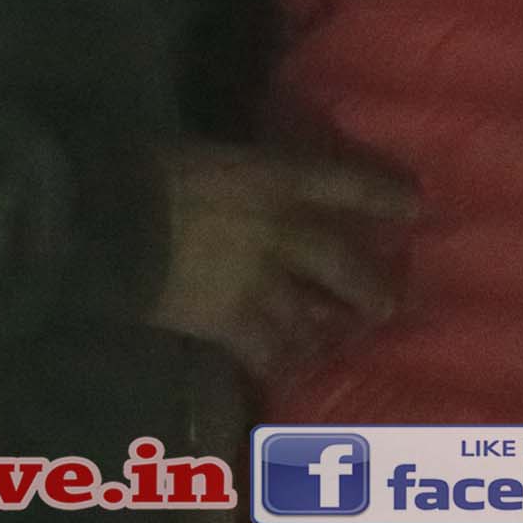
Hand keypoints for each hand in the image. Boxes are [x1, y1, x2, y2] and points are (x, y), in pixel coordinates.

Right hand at [141, 139, 412, 376]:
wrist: (106, 218)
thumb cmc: (147, 170)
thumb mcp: (209, 155)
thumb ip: (243, 176)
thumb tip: (250, 188)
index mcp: (277, 178)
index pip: (348, 183)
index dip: (386, 195)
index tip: (416, 206)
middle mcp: (284, 232)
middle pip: (344, 264)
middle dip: (371, 287)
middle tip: (389, 306)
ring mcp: (261, 281)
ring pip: (312, 316)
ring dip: (329, 331)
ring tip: (337, 341)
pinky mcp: (230, 322)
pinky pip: (268, 351)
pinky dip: (280, 361)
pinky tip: (286, 368)